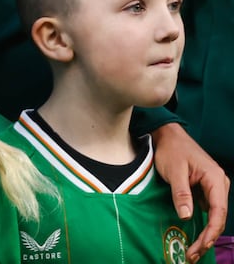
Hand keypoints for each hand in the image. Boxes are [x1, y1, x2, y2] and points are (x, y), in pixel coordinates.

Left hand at [152, 122, 229, 262]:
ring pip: (213, 215)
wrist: (167, 134)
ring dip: (205, 232)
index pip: (219, 211)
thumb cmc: (171, 149)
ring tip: (193, 249)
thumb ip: (181, 194)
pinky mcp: (205, 188)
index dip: (211, 231)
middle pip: (218, 216)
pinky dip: (201, 222)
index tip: (201, 246)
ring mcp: (213, 186)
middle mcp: (219, 183)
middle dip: (207, 237)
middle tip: (193, 254)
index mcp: (215, 178)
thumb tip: (187, 217)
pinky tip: (194, 234)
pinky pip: (207, 209)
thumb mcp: (174, 171)